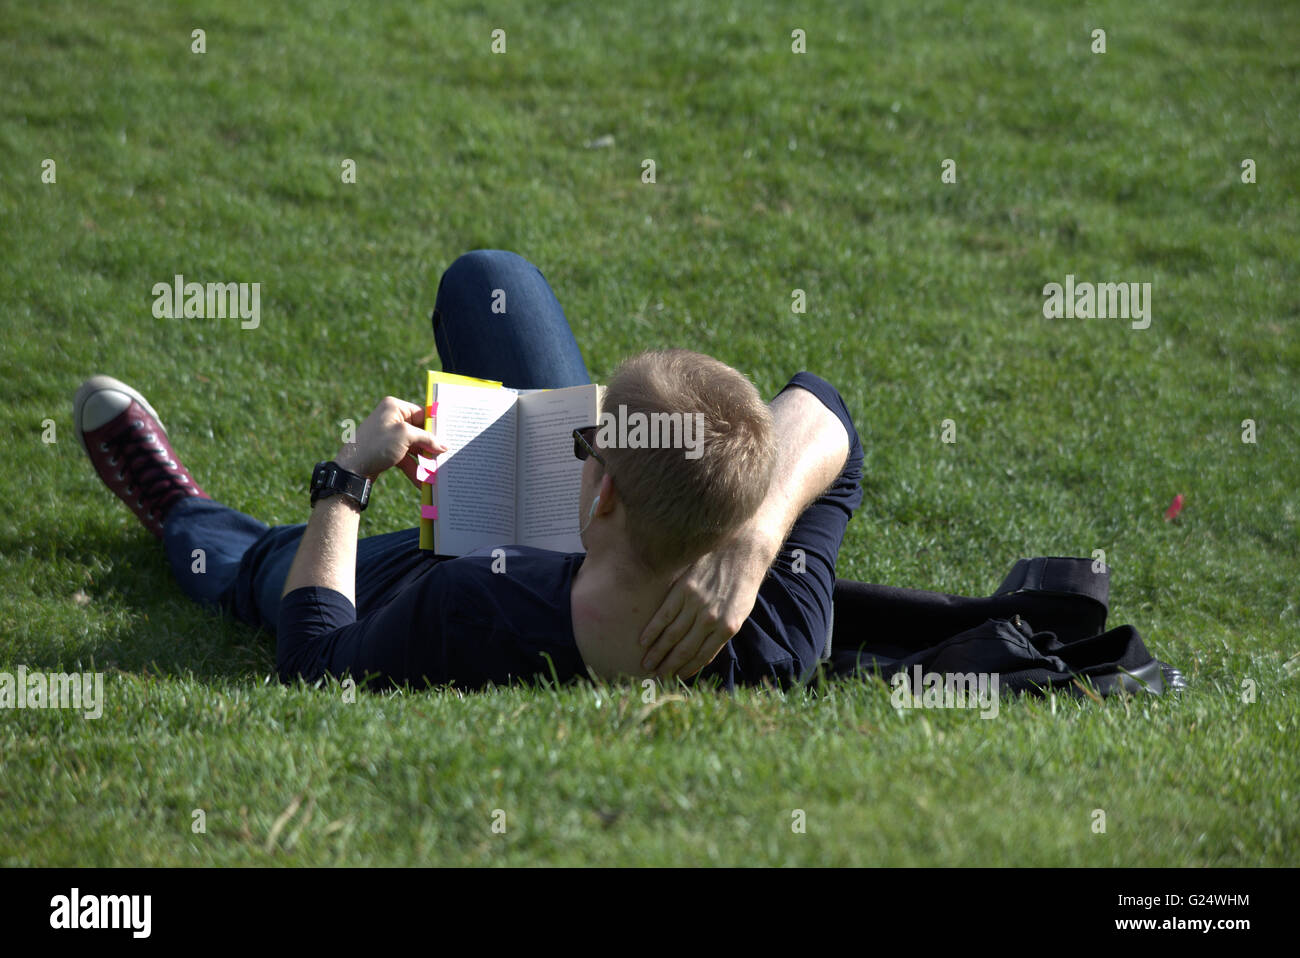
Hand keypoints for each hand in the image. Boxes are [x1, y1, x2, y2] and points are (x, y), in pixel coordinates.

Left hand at [334, 397, 446, 487]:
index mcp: (394, 407)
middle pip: (419, 432)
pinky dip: (414, 468)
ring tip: (435, 474)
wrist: (351, 469)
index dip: (435, 427)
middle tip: (444, 458)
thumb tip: (443, 445)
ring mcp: (388, 435)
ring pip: (414, 447)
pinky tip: (422, 481)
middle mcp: (391, 418)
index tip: (449, 438)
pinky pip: (405, 458)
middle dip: (431, 447)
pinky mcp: (386, 450)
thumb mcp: (405, 436)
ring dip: (424, 461)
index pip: (422, 414)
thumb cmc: (376, 446)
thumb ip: (427, 438)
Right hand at [638, 529, 777, 677]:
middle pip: (684, 649)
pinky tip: (644, 641)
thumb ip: (721, 632)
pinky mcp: (683, 589)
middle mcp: (710, 619)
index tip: (675, 678)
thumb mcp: (740, 613)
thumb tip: (703, 653)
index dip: (686, 670)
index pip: (702, 656)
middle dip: (669, 666)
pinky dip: (653, 630)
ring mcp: (695, 604)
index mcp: (726, 628)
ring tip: (646, 664)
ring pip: (672, 635)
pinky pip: (664, 614)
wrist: (742, 551)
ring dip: (657, 652)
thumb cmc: (742, 584)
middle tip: (656, 677)